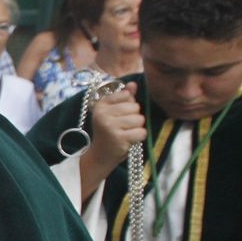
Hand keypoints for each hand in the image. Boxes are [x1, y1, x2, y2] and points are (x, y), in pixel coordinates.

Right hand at [80, 83, 145, 202]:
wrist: (100, 155)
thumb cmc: (109, 132)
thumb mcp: (113, 113)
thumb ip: (124, 98)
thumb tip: (133, 84)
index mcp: (101, 104)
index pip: (126, 95)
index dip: (128, 106)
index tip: (118, 115)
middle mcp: (102, 114)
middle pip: (135, 107)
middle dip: (134, 117)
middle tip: (123, 127)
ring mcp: (110, 126)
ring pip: (139, 120)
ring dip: (137, 128)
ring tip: (126, 133)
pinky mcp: (118, 138)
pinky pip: (141, 132)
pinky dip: (139, 137)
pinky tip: (129, 141)